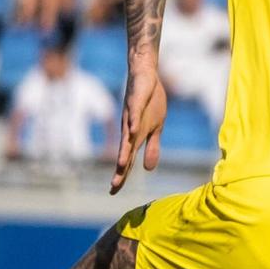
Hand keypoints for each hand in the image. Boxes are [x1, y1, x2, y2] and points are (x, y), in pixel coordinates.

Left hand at [110, 69, 165, 193]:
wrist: (145, 75)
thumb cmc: (150, 102)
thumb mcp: (155, 129)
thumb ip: (152, 148)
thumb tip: (149, 169)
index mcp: (135, 137)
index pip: (127, 160)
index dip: (121, 176)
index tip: (113, 193)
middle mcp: (130, 129)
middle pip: (124, 153)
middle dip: (119, 171)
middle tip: (113, 188)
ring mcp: (132, 115)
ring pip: (127, 136)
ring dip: (124, 151)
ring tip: (120, 165)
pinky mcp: (136, 101)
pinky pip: (135, 113)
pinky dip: (134, 122)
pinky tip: (134, 131)